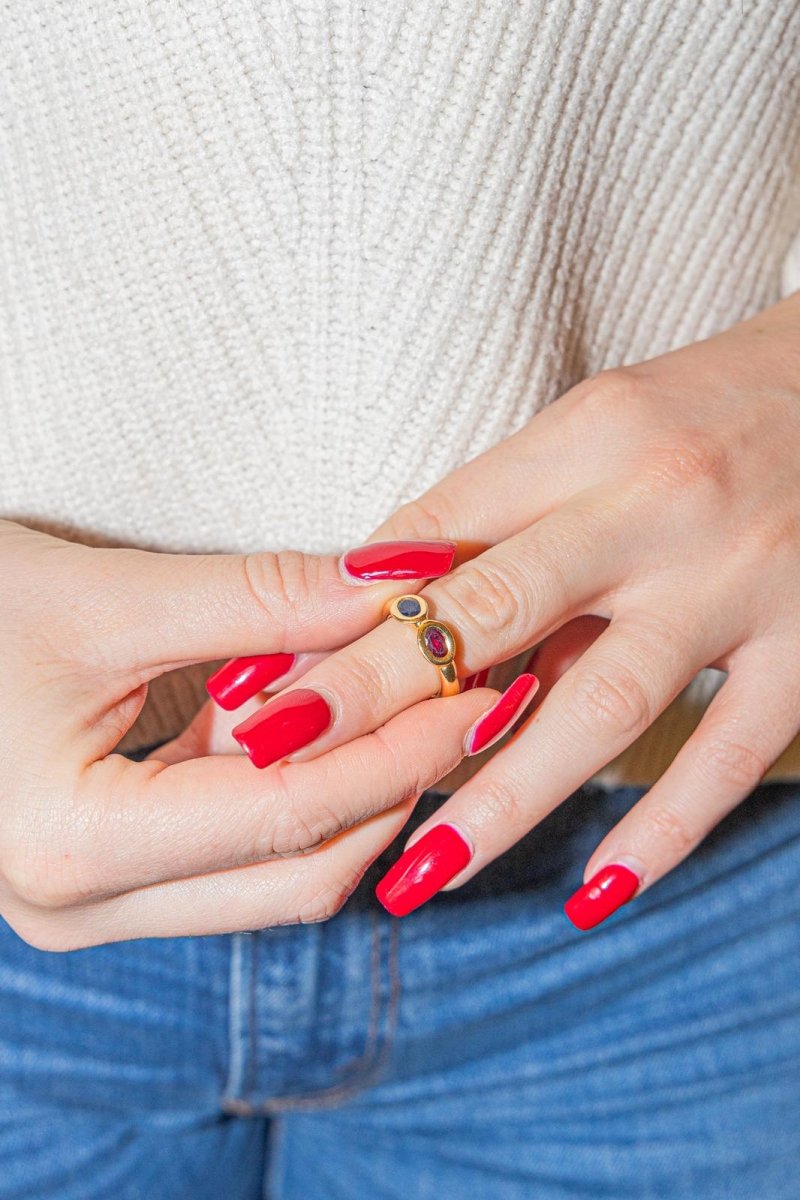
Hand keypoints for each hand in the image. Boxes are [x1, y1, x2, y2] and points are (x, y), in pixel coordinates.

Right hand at [0, 522, 492, 947]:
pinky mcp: (108, 873)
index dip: (402, 750)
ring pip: (275, 873)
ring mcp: (94, 901)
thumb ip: (258, 598)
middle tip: (474, 698)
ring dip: (357, 792)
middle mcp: (84, 904)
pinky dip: (300, 793)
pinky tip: (345, 722)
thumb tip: (398, 583)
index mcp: (74, 848)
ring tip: (428, 705)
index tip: (484, 688)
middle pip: (298, 869)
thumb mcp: (102, 596)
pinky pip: (236, 852)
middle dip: (397, 784)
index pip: (291, 814)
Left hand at [225, 291, 799, 926]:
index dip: (335, 617)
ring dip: (499, 797)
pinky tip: (591, 893)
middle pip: (492, 610)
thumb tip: (368, 600)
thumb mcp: (591, 431)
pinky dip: (660, 830)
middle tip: (280, 765)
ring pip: (599, 704)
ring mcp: (740, 581)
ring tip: (416, 875)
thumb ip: (494, 514)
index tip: (257, 687)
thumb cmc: (704, 415)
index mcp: (588, 438)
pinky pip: (730, 756)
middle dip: (375, 696)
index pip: (436, 536)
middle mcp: (656, 506)